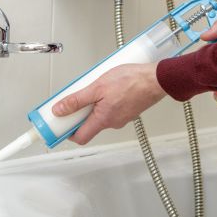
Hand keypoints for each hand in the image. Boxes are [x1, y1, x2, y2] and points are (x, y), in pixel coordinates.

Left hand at [51, 62, 166, 144]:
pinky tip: (110, 87)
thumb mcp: (98, 87)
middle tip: (77, 98)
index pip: (80, 137)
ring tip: (96, 87)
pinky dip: (107, 101)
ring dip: (95, 104)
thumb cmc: (132, 81)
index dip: (67, 132)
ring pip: (102, 115)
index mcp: (103, 120)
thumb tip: (60, 110)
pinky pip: (112, 109)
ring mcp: (122, 117)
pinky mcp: (129, 110)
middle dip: (81, 113)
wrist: (157, 79)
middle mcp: (113, 123)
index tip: (59, 125)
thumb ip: (77, 100)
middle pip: (90, 124)